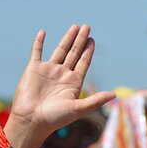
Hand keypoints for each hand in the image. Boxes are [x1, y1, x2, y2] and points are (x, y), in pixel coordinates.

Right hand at [6, 25, 115, 147]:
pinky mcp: (34, 69)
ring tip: (75, 27)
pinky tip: (43, 32)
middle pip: (74, 53)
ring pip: (60, 50)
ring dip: (67, 38)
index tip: (92, 39)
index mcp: (74, 83)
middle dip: (80, 40)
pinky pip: (37, 52)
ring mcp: (48, 71)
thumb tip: (114, 95)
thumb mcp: (78, 108)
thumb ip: (95, 100)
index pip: (84, 63)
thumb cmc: (55, 118)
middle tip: (87, 27)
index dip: (89, 51)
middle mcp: (62, 75)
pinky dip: (39, 42)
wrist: (31, 121)